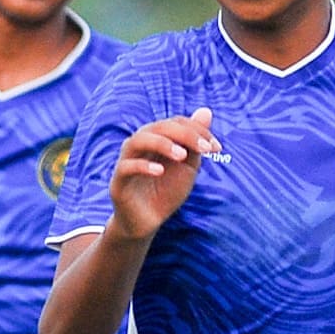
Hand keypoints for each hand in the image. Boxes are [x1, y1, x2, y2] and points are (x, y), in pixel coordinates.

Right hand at [108, 109, 217, 240]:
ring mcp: (126, 162)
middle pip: (158, 127)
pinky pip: (126, 167)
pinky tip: (160, 172)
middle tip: (205, 149)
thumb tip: (206, 110)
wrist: (148, 222)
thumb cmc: (166, 192)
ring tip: (182, 156)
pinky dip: (143, 166)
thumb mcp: (187, 167)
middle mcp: (138, 145)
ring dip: (162, 144)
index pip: (175, 123)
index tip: (216, 148)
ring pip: (137, 140)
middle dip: (185, 135)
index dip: (197, 131)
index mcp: (155, 138)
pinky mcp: (118, 182)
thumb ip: (194, 141)